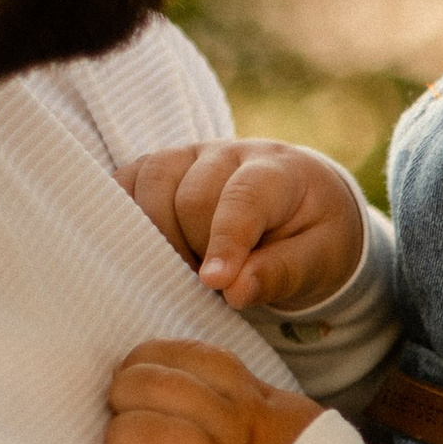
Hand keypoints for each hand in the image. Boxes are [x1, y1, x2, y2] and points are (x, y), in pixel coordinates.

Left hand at [105, 339, 319, 443]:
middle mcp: (241, 436)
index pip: (195, 357)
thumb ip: (250, 400)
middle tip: (122, 416)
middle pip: (161, 387)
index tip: (134, 376)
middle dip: (125, 394)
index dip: (149, 359)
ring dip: (122, 440)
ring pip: (149, 436)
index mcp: (260, 405)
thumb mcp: (295, 425)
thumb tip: (190, 380)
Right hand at [116, 142, 364, 317]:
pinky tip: (140, 250)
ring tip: (185, 269)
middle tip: (211, 287)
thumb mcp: (318, 261)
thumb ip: (280, 274)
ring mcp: (190, 155)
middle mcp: (230, 153)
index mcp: (279, 171)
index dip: (225, 241)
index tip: (213, 283)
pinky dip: (124, 217)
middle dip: (195, 250)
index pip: (243, 198)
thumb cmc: (311, 237)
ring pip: (153, 186)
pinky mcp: (160, 167)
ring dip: (159, 239)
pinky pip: (126, 182)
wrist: (303, 209)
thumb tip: (234, 290)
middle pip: (191, 197)